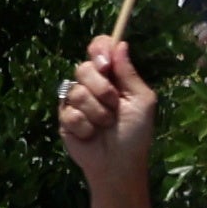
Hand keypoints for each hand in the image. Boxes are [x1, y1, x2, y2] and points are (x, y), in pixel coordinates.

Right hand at [59, 35, 158, 175]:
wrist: (120, 164)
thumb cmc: (136, 133)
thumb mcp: (141, 101)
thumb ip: (129, 73)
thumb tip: (120, 43)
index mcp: (112, 76)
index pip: (99, 48)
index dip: (99, 49)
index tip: (105, 64)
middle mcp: (92, 84)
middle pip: (84, 68)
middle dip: (102, 89)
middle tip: (113, 105)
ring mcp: (76, 101)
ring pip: (76, 91)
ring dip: (96, 111)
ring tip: (105, 125)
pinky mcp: (64, 118)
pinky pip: (69, 112)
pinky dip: (85, 125)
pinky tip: (91, 135)